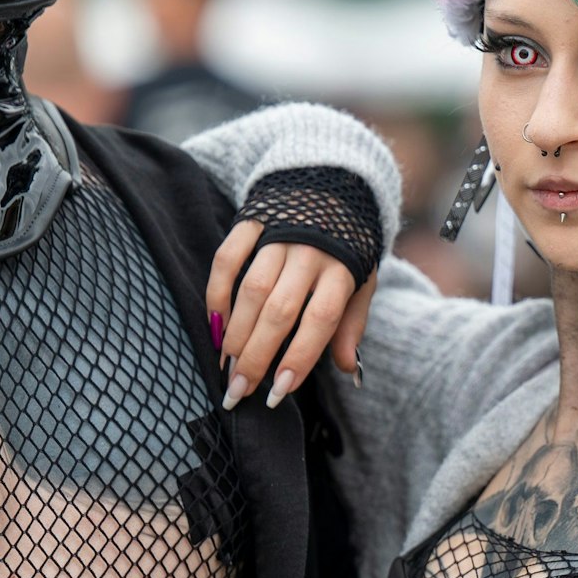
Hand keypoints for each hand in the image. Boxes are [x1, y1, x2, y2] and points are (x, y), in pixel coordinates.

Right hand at [206, 220, 375, 409]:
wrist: (333, 185)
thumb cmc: (347, 248)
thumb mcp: (362, 282)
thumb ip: (351, 324)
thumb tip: (348, 369)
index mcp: (342, 269)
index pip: (320, 319)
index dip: (299, 357)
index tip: (279, 391)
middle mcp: (310, 252)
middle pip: (280, 310)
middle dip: (257, 355)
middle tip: (239, 389)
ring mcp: (279, 235)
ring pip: (252, 289)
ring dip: (236, 332)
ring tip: (226, 366)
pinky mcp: (252, 221)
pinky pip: (227, 258)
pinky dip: (217, 293)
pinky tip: (215, 324)